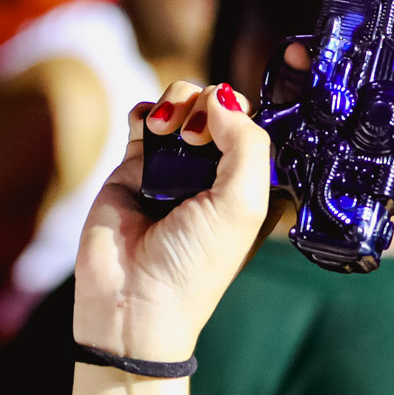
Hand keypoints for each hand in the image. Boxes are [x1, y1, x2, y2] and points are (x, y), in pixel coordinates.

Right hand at [73, 82, 273, 362]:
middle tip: (197, 136)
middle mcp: (217, 172)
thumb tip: (221, 97)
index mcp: (253, 184)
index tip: (235, 122)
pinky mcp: (135, 165)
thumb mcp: (244, 204)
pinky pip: (143, 118)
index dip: (249, 112)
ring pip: (183, 104)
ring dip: (177, 102)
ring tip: (167, 130)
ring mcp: (176, 166)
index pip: (259, 127)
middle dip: (209, 103)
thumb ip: (247, 145)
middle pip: (219, 106)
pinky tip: (148, 126)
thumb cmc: (196, 263)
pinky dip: (146, 110)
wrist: (133, 297)